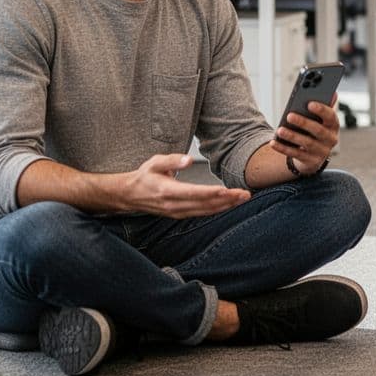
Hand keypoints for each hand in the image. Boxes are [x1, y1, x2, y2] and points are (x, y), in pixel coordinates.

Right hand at [121, 154, 250, 216]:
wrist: (130, 195)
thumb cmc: (144, 176)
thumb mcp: (155, 162)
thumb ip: (172, 160)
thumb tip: (188, 160)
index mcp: (167, 191)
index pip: (194, 193)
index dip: (211, 193)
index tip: (227, 190)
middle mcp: (173, 205)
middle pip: (204, 204)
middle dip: (226, 200)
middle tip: (245, 194)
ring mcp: (177, 212)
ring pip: (205, 211)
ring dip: (225, 206)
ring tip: (242, 199)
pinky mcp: (180, 215)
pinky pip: (201, 214)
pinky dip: (216, 210)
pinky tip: (228, 205)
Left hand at [269, 96, 339, 175]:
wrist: (314, 155)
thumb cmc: (316, 131)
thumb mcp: (321, 120)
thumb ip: (324, 107)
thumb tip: (333, 94)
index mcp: (333, 126)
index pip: (331, 116)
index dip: (321, 110)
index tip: (309, 103)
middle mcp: (331, 139)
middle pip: (318, 130)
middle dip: (303, 122)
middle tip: (289, 115)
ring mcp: (321, 152)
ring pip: (306, 143)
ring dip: (292, 136)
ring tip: (280, 130)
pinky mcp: (311, 161)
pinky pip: (295, 154)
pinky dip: (283, 148)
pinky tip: (273, 142)